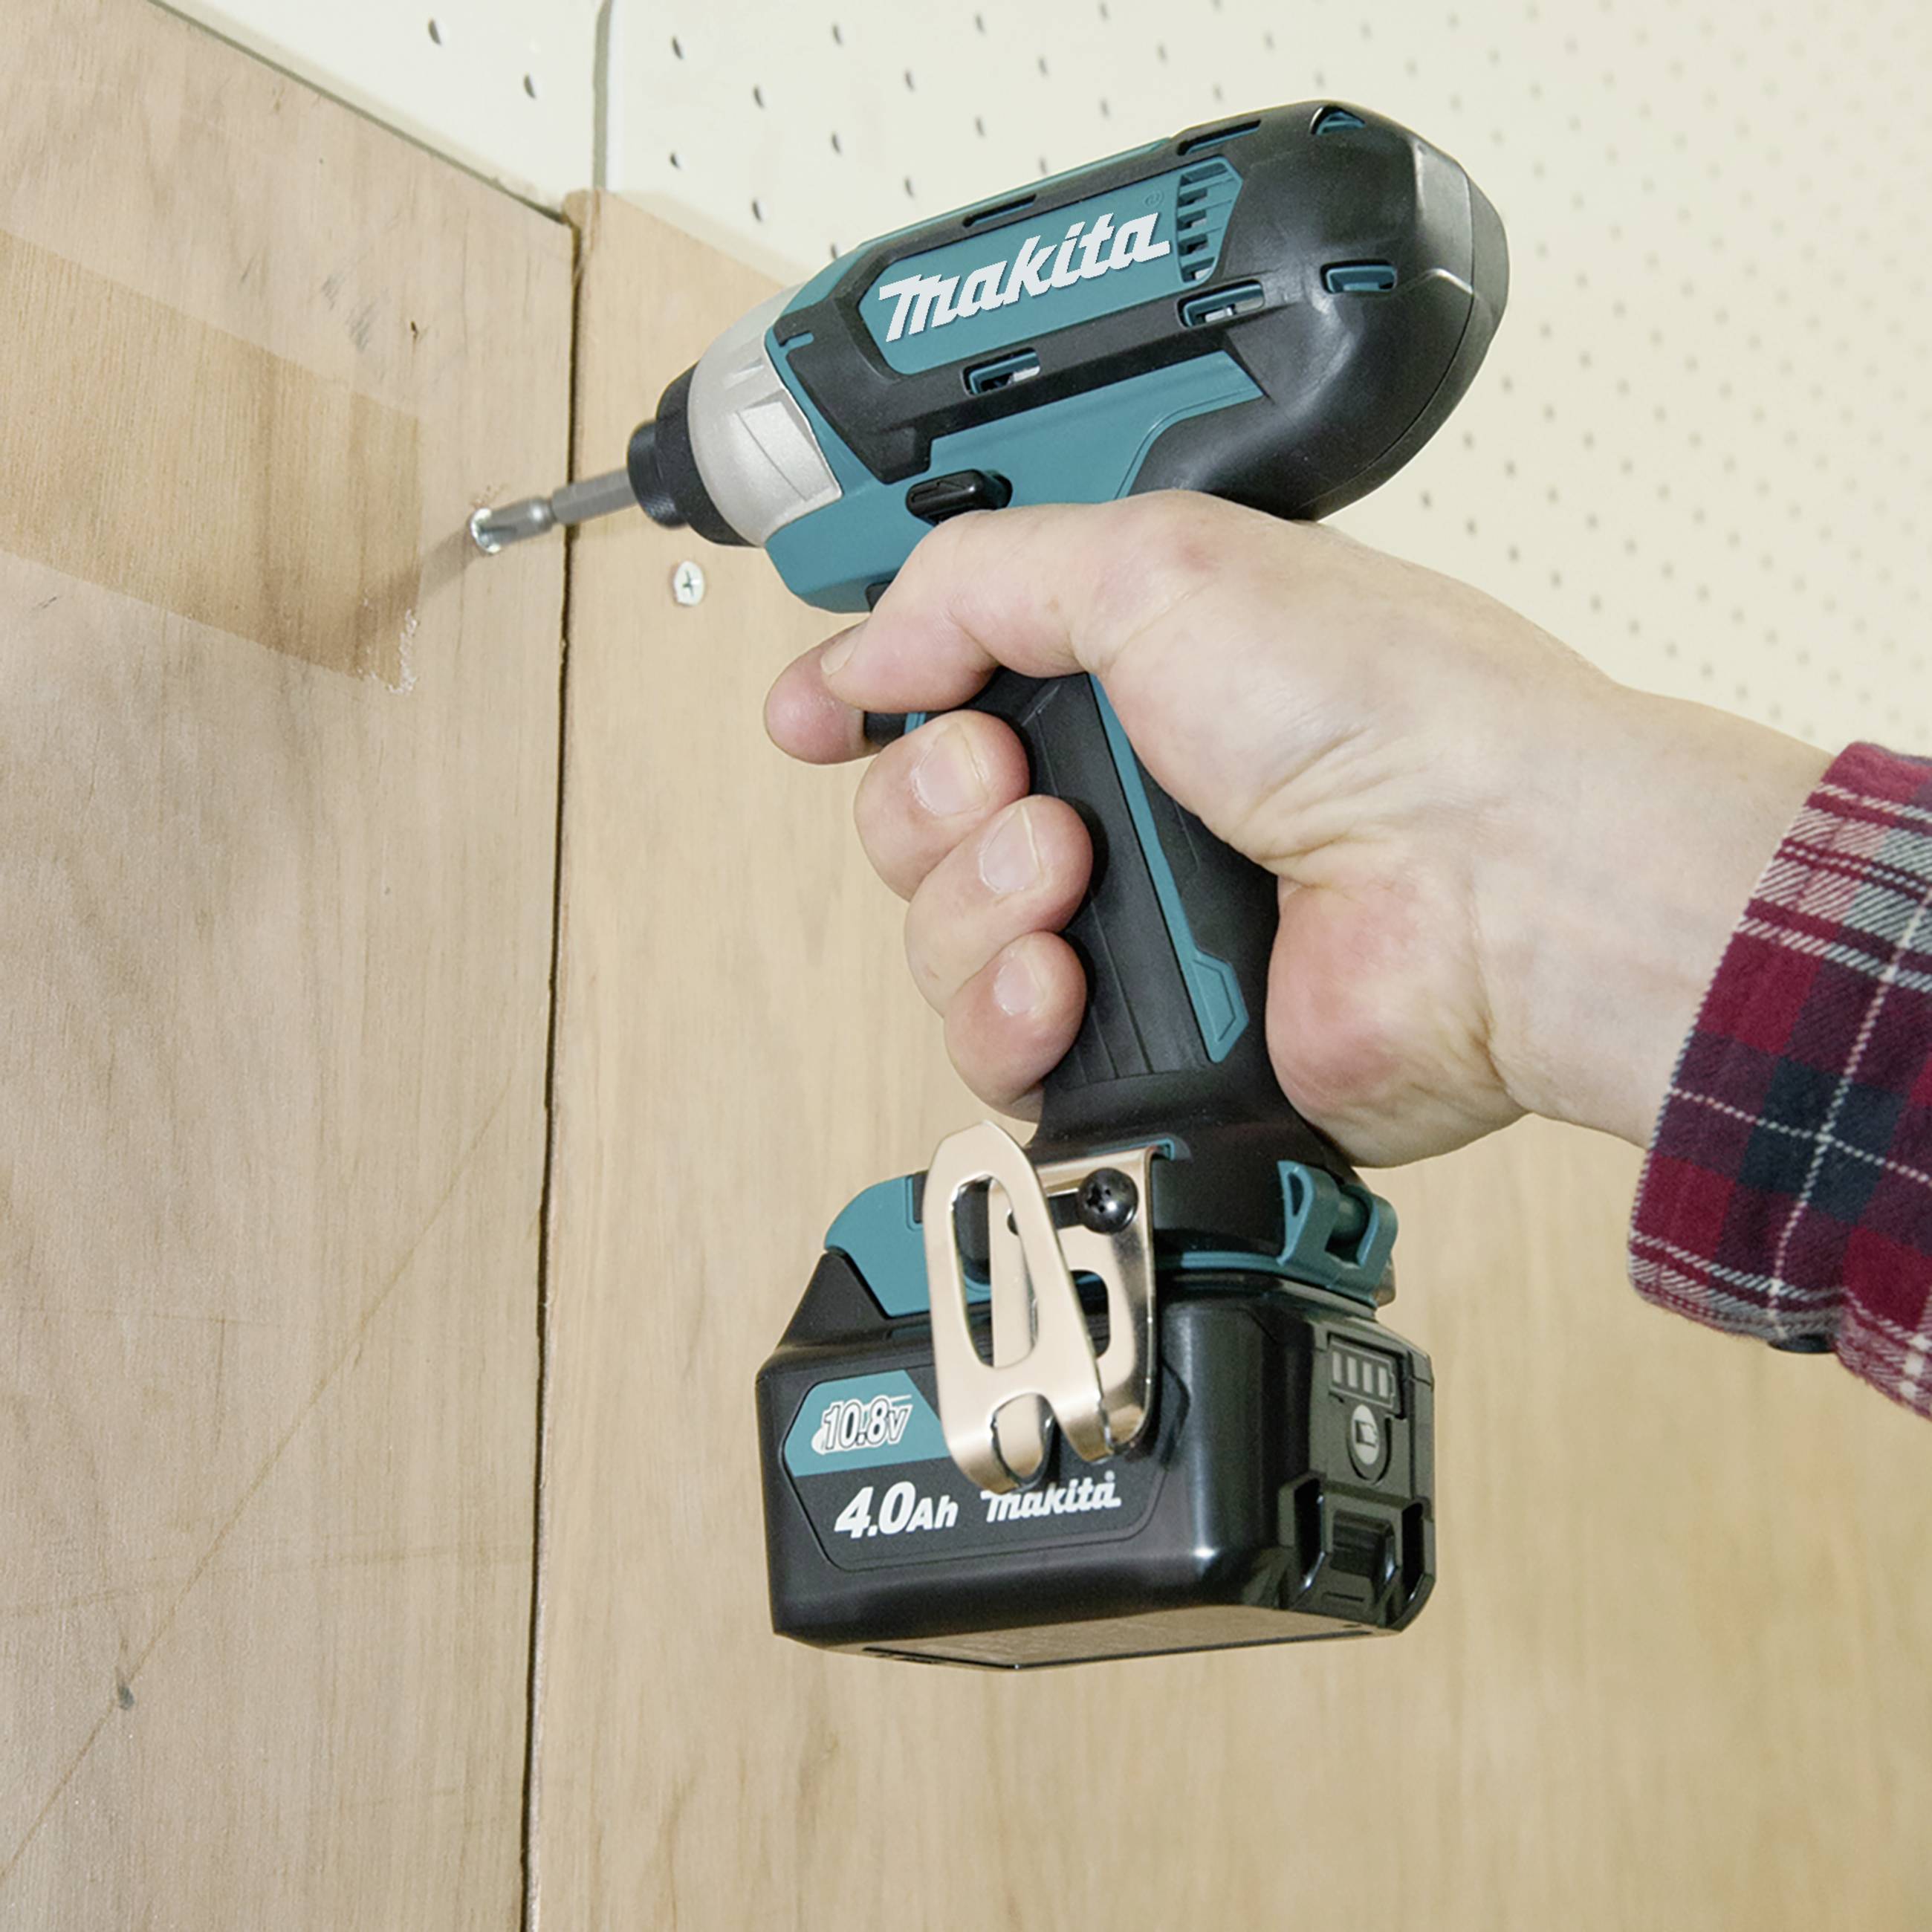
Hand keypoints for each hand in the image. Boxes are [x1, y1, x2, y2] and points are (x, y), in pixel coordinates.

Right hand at [764, 494, 1827, 1164]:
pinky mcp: (1137, 1049)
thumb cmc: (1384, 707)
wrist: (1489, 885)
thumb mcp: (1158, 565)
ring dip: (973, 893)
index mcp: (1133, 673)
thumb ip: (980, 581)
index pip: (949, 681)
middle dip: (931, 791)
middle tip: (1011, 773)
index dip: (866, 693)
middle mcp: (1124, 802)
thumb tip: (869, 646)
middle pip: (915, 812)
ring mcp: (1129, 929)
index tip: (816, 708)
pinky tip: (1064, 974)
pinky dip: (1005, 1007)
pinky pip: (988, 1045)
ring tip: (1069, 865)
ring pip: (936, 930)